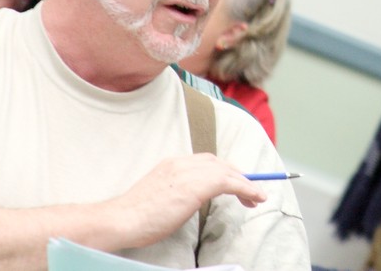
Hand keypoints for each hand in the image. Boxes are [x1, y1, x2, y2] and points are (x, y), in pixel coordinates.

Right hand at [108, 154, 266, 249]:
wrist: (123, 219)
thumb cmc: (137, 216)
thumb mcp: (160, 196)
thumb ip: (177, 191)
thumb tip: (190, 199)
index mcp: (172, 163)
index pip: (206, 161)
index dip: (224, 171)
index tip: (235, 182)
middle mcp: (182, 162)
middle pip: (219, 163)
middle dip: (238, 176)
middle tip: (250, 192)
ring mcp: (189, 171)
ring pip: (227, 171)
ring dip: (246, 183)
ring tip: (257, 197)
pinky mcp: (197, 185)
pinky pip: (230, 182)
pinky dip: (247, 188)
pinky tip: (255, 197)